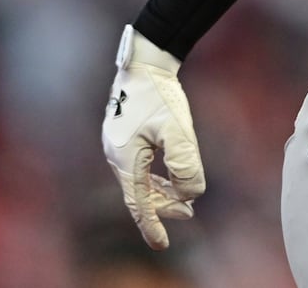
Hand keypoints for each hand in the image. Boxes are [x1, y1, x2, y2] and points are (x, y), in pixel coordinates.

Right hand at [101, 25, 205, 248]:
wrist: (145, 61)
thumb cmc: (159, 94)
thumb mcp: (178, 130)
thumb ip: (185, 164)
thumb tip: (191, 194)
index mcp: (124, 158)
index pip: (137, 202)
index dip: (151, 224)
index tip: (161, 245)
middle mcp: (116, 155)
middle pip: (139, 192)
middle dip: (162, 207)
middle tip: (188, 215)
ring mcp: (118, 145)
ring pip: (139, 180)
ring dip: (161, 192)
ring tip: (184, 203)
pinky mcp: (125, 135)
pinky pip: (139, 167)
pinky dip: (155, 177)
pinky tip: (170, 179)